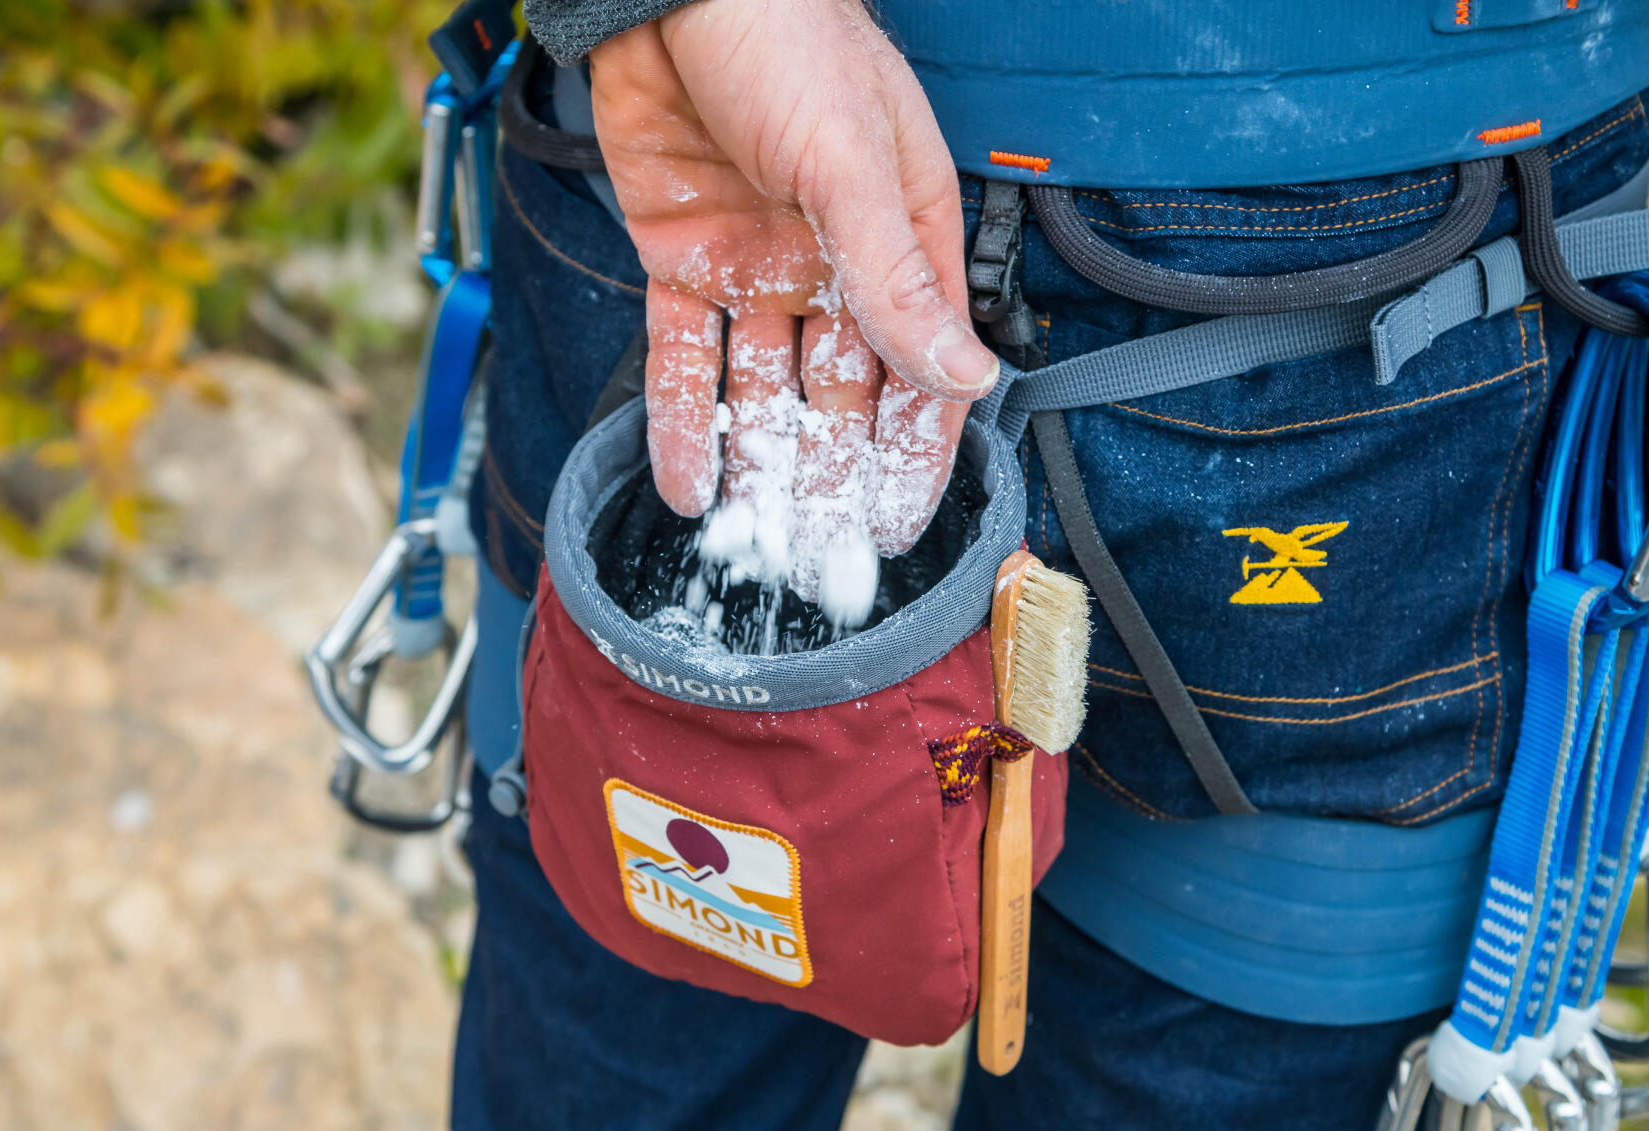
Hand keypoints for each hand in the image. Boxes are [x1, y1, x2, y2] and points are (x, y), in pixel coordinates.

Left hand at [587, 0, 997, 593]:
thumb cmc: (786, 40)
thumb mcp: (854, 163)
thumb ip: (898, 278)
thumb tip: (966, 376)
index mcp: (900, 238)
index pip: (918, 366)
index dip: (912, 450)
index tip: (899, 526)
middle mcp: (833, 265)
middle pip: (842, 394)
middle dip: (835, 476)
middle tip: (823, 561)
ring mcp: (758, 268)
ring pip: (764, 389)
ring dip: (761, 462)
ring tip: (752, 541)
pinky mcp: (683, 264)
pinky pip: (687, 359)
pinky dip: (686, 420)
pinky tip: (688, 485)